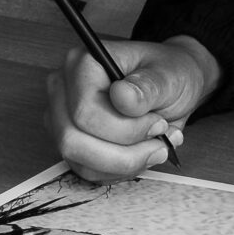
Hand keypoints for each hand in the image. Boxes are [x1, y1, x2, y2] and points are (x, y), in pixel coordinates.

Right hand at [47, 35, 221, 180]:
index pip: (85, 112)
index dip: (126, 129)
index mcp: (83, 63)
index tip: (158, 124)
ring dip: (124, 163)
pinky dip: (119, 170)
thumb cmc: (169, 74)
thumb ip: (148, 86)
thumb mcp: (171, 75)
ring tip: (156, 146)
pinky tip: (140, 152)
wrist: (171, 85)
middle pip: (73, 141)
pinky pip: (87, 170)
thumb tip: (122, 96)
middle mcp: (64, 90)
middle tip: (160, 143)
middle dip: (123, 153)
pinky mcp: (70, 142)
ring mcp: (62, 118)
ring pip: (80, 161)